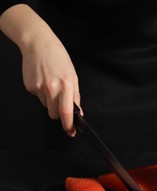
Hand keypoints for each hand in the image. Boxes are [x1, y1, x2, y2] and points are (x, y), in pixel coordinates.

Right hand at [0, 4, 80, 136]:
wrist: (39, 44)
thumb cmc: (58, 58)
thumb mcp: (73, 76)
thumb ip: (75, 95)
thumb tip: (78, 111)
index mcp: (66, 84)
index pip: (66, 111)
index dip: (68, 125)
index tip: (71, 131)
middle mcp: (52, 87)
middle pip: (54, 114)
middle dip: (59, 114)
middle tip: (61, 103)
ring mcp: (39, 87)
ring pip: (46, 106)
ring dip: (50, 101)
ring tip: (52, 85)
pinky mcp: (30, 86)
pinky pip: (38, 98)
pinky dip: (42, 93)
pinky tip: (44, 81)